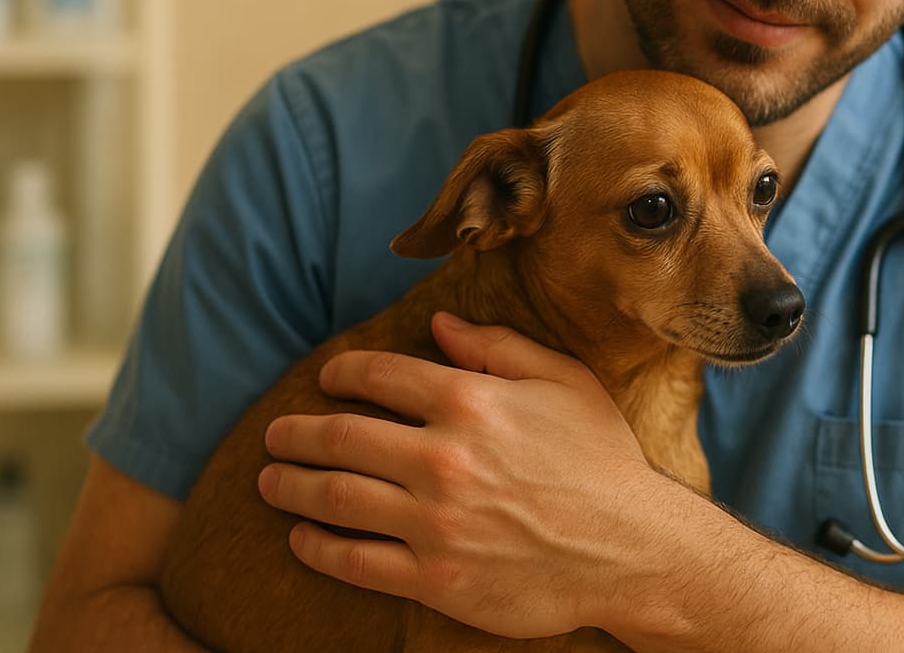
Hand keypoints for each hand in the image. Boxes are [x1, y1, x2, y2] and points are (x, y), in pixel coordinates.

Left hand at [257, 312, 663, 638]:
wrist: (633, 548)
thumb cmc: (601, 460)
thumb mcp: (563, 382)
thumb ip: (496, 348)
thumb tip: (437, 325)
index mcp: (471, 402)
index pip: (380, 376)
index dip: (342, 373)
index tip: (326, 378)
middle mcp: (443, 457)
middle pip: (340, 437)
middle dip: (295, 432)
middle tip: (275, 433)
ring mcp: (435, 522)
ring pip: (334, 497)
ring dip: (289, 486)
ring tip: (270, 481)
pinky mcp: (435, 578)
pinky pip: (355, 561)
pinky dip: (317, 547)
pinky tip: (302, 537)